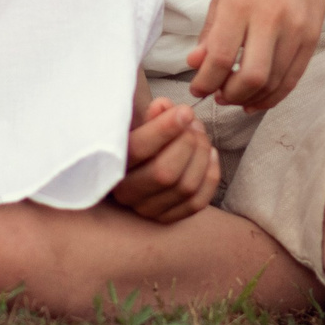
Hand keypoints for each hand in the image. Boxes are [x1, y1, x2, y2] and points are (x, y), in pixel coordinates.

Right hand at [112, 98, 219, 222]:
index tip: (185, 111)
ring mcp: (146, 209)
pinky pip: (197, 203)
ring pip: (185, 188)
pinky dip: (210, 176)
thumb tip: (164, 106)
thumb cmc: (140, 140)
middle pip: (165, 173)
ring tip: (202, 135)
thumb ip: (152, 115)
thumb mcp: (139, 123)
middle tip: (195, 124)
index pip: (138, 150)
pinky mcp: (166, 218)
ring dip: (201, 156)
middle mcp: (125, 192)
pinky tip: (211, 154)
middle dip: (188, 144)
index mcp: (113, 163)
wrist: (139, 165)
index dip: (165, 129)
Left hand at [185, 0, 324, 110]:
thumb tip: (195, 64)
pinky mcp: (312, 40)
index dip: (205, 81)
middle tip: (218, 95)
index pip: (220, 55)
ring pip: (272, 82)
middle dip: (229, 95)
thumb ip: (210, 31)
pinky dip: (272, 97)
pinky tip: (256, 100)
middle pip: (251, 76)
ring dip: (249, 98)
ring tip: (234, 96)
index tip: (197, 88)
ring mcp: (296, 30)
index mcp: (241, 3)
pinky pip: (291, 80)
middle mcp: (271, 17)